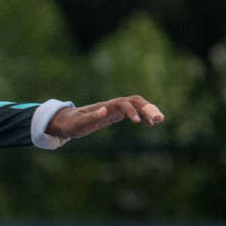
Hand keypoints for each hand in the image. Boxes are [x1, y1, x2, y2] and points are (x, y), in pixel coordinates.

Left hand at [47, 96, 163, 139]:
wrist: (66, 122)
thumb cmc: (71, 123)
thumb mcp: (78, 123)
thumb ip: (91, 117)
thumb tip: (104, 110)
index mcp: (105, 106)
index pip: (123, 103)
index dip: (131, 110)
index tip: (137, 122)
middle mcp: (112, 105)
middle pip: (134, 101)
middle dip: (147, 108)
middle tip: (159, 119)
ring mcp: (115, 109)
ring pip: (136, 106)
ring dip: (148, 111)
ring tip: (158, 121)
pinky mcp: (115, 115)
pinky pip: (132, 113)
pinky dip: (142, 116)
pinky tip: (149, 124)